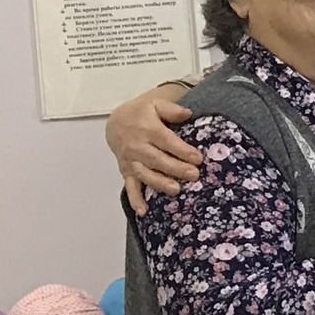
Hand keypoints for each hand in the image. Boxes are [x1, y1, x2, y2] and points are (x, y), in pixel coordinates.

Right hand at [108, 85, 200, 214]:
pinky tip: (143, 211)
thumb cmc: (142, 113)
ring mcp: (130, 161)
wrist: (116, 122)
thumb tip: (187, 113)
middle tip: (194, 175)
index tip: (198, 158)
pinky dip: (135, 199)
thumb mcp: (156, 104)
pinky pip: (130, 186)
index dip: (182, 150)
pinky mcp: (126, 171)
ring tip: (176, 190)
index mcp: (147, 129)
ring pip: (145, 174)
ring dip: (160, 183)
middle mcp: (137, 146)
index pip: (166, 141)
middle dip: (175, 168)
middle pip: (157, 159)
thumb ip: (171, 109)